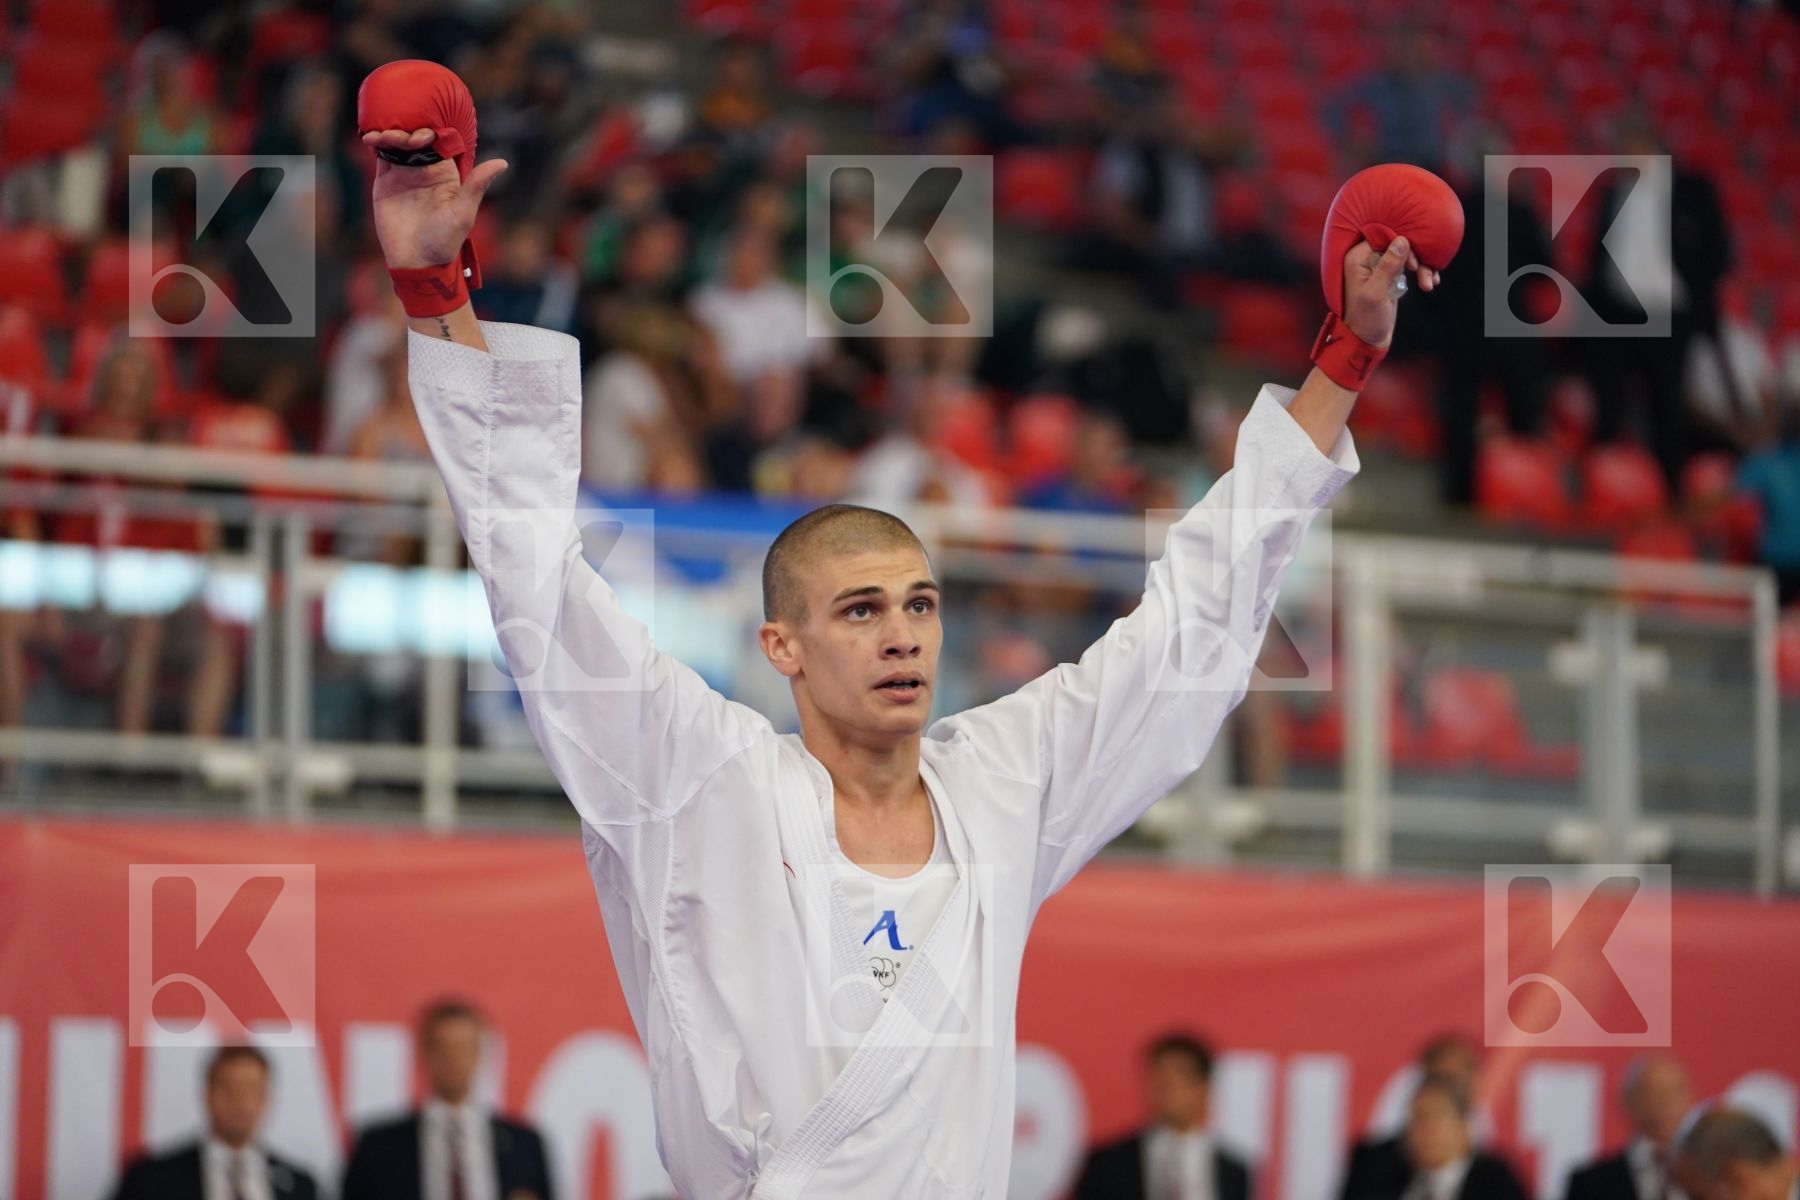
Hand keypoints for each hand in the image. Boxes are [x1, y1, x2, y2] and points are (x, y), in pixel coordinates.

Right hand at [363, 128, 505, 268]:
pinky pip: (381, 156)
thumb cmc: (445, 241)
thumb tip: (504, 162)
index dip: (432, 132)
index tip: (424, 135)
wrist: (416, 262)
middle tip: (402, 138)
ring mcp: (405, 174)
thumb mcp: (463, 213)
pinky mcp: (386, 182)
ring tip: (384, 137)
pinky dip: (376, 143)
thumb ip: (477, 185)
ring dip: (391, 133)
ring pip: (398, 144)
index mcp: (446, 174)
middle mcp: (426, 170)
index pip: (440, 142)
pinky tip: (371, 138)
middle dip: (409, 130)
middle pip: (417, 139)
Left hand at [1341, 236, 1439, 350]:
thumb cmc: (1366, 319)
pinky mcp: (1391, 276)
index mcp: (1357, 258)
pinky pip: (1409, 266)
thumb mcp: (1376, 293)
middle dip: (1416, 259)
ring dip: (1422, 267)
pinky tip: (1431, 283)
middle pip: (1399, 244)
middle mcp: (1366, 258)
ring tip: (1429, 284)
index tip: (1412, 265)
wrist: (1368, 339)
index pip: (1384, 237)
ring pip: (1407, 255)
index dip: (1402, 246)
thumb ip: (1388, 266)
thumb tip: (1402, 240)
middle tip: (1424, 276)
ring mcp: (1380, 266)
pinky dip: (1422, 272)